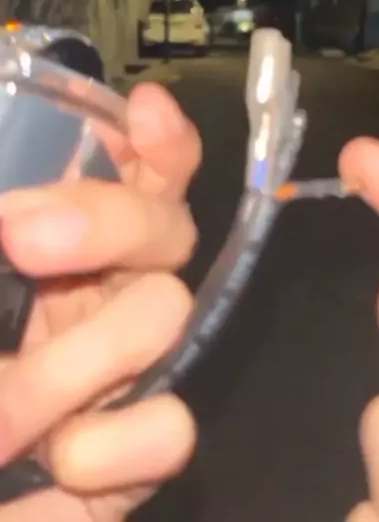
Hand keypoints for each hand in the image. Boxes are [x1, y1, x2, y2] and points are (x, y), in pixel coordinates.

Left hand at [0, 82, 200, 521]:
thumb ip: (5, 218)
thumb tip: (12, 207)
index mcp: (63, 241)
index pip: (136, 173)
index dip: (156, 139)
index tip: (148, 110)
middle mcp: (109, 290)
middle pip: (166, 226)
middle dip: (107, 221)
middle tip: (21, 240)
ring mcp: (130, 368)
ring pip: (168, 315)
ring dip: (79, 356)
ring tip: (4, 407)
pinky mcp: (139, 448)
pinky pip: (170, 430)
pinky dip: (112, 447)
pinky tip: (58, 459)